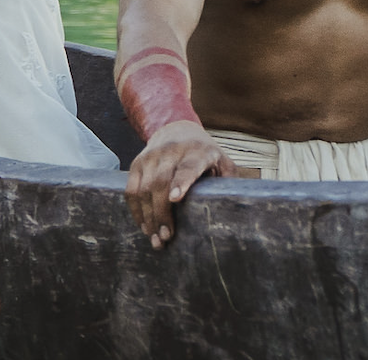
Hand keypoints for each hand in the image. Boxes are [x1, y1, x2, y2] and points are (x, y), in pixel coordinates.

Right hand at [124, 120, 236, 248]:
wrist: (176, 129)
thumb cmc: (204, 153)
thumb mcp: (222, 161)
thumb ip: (228, 180)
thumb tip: (236, 206)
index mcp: (197, 152)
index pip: (187, 167)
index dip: (181, 182)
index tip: (175, 199)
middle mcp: (171, 152)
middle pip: (161, 183)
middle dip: (161, 213)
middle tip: (165, 237)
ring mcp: (151, 157)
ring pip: (143, 189)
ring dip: (147, 217)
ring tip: (154, 238)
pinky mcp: (137, 163)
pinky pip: (131, 190)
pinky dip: (135, 210)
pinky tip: (144, 226)